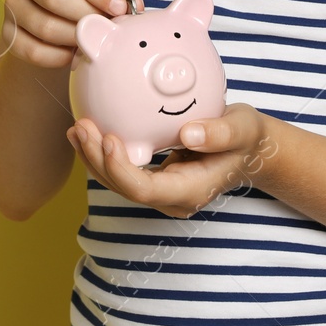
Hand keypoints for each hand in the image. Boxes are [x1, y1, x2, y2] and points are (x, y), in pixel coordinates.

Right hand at [2, 0, 145, 69]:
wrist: (55, 12)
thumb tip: (133, 3)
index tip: (119, 8)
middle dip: (87, 16)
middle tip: (107, 28)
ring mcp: (12, 4)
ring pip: (43, 26)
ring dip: (75, 38)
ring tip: (94, 42)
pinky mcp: (7, 32)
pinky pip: (31, 50)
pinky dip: (57, 57)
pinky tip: (74, 54)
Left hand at [66, 103, 277, 218]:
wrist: (248, 148)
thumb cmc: (245, 137)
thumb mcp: (243, 128)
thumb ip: (220, 134)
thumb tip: (189, 134)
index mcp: (191, 191)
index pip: (145, 190)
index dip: (122, 169)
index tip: (109, 138)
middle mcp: (171, 198)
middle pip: (124, 188)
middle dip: (98, 161)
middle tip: (81, 127)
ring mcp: (161, 191)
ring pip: (118, 182)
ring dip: (93, 157)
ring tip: (76, 128)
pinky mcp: (153, 178)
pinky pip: (122, 171)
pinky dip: (103, 153)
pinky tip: (89, 131)